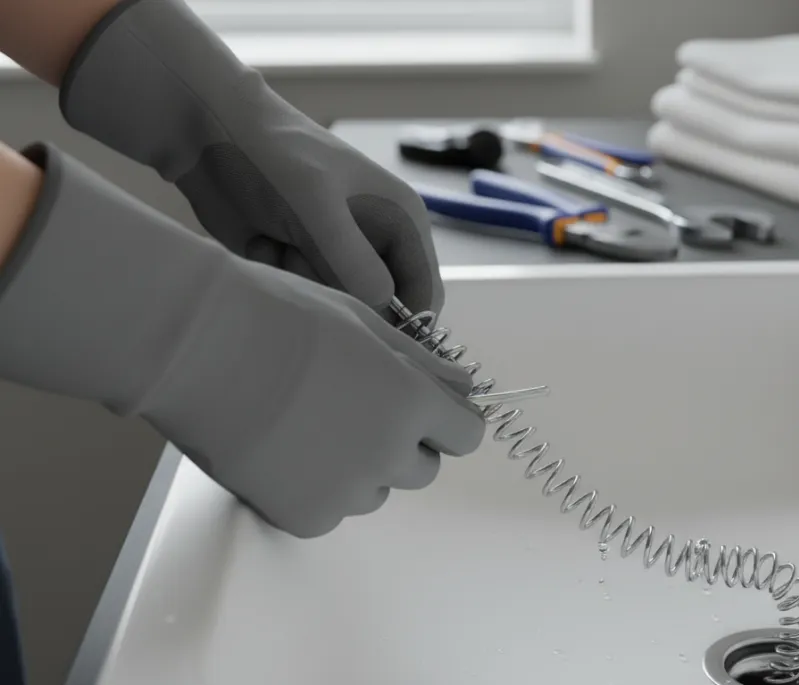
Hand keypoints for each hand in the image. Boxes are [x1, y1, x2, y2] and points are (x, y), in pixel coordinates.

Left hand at [59, 0, 440, 314]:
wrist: (209, 133)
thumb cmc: (274, 158)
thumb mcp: (316, 206)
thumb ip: (353, 262)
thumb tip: (385, 311)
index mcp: (402, 221)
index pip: (425, 293)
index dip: (405, 322)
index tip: (363, 330)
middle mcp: (377, 241)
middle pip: (380, 306)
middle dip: (342, 296)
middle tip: (306, 263)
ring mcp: (338, 251)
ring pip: (340, 303)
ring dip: (306, 283)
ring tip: (281, 244)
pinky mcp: (302, 259)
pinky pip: (306, 294)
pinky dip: (281, 276)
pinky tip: (263, 243)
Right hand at [157, 260, 485, 536]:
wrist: (197, 345)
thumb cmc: (279, 317)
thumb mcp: (365, 324)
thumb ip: (422, 364)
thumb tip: (463, 388)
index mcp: (412, 403)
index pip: (465, 434)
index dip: (447, 420)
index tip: (425, 409)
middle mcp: (388, 454)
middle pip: (423, 468)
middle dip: (403, 444)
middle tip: (354, 408)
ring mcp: (346, 492)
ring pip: (376, 492)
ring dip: (359, 468)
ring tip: (308, 424)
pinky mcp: (304, 517)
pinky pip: (330, 511)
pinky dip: (314, 489)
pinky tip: (282, 449)